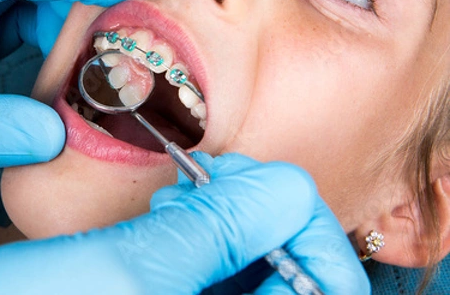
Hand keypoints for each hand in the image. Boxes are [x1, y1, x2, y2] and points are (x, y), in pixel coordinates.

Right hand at [0, 154, 369, 294]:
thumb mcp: (127, 273)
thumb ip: (218, 232)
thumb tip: (290, 186)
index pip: (330, 293)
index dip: (314, 234)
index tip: (273, 189)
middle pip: (292, 275)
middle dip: (265, 216)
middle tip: (223, 175)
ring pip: (250, 265)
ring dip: (229, 216)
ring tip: (186, 188)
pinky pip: (209, 266)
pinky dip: (199, 228)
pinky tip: (165, 206)